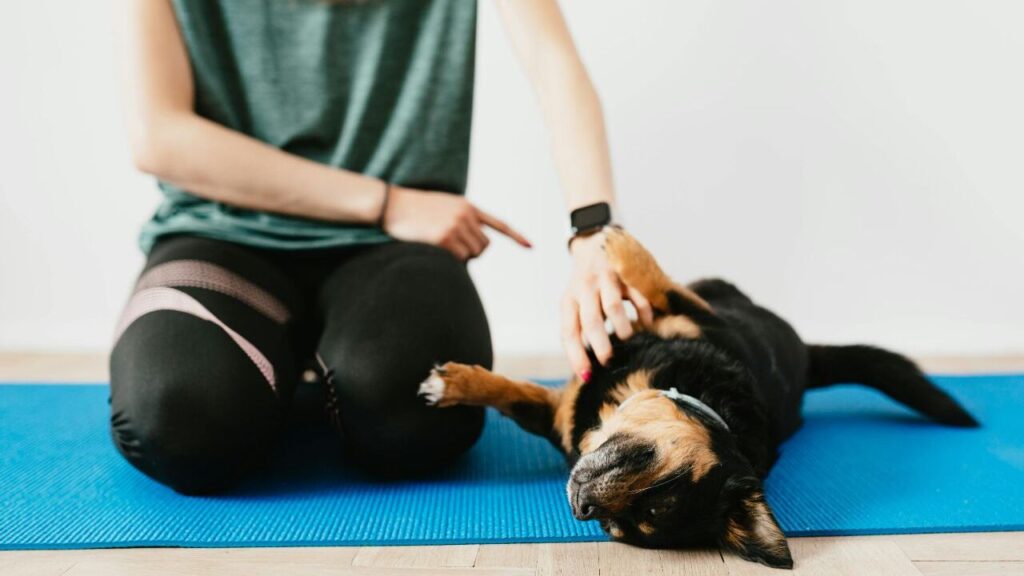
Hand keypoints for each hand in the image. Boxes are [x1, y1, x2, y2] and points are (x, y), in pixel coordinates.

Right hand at [382, 186, 531, 260]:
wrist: (392, 205)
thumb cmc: (413, 209)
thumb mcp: (442, 207)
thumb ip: (461, 220)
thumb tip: (473, 246)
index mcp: (468, 206)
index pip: (499, 224)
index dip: (516, 237)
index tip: (530, 246)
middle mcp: (466, 215)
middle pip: (484, 246)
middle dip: (472, 252)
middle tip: (451, 247)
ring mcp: (456, 226)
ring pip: (472, 254)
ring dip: (460, 256)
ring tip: (439, 243)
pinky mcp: (445, 239)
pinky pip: (458, 260)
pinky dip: (450, 260)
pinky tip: (434, 247)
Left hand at [561, 232, 654, 379]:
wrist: (595, 243)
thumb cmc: (585, 286)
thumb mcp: (575, 304)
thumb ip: (580, 329)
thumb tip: (586, 369)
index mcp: (568, 301)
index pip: (569, 332)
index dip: (576, 355)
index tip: (586, 377)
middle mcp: (584, 289)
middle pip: (590, 320)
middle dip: (600, 344)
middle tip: (609, 362)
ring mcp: (604, 279)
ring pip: (612, 305)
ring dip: (622, 327)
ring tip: (629, 342)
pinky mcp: (625, 272)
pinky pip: (636, 294)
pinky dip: (643, 312)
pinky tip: (647, 324)